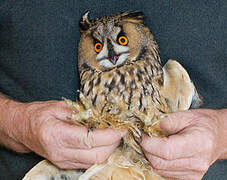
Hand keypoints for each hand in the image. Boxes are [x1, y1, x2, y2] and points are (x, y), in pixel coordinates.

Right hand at [9, 100, 125, 168]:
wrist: (22, 129)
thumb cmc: (38, 115)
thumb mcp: (59, 106)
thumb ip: (81, 111)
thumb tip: (103, 115)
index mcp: (57, 134)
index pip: (91, 139)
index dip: (111, 134)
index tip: (122, 127)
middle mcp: (60, 152)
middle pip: (97, 155)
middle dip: (114, 143)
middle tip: (120, 130)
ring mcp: (62, 160)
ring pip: (95, 161)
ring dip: (109, 149)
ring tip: (113, 135)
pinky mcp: (65, 164)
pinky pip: (89, 162)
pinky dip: (100, 152)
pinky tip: (102, 141)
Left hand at [140, 109, 225, 179]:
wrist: (219, 136)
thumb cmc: (204, 123)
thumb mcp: (185, 115)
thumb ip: (165, 121)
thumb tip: (147, 126)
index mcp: (198, 143)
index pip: (166, 150)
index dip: (149, 143)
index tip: (143, 133)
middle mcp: (197, 162)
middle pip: (159, 163)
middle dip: (147, 149)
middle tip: (146, 136)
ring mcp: (194, 173)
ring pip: (159, 170)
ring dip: (151, 156)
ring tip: (154, 143)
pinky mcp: (190, 178)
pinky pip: (165, 173)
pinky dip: (158, 162)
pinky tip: (161, 152)